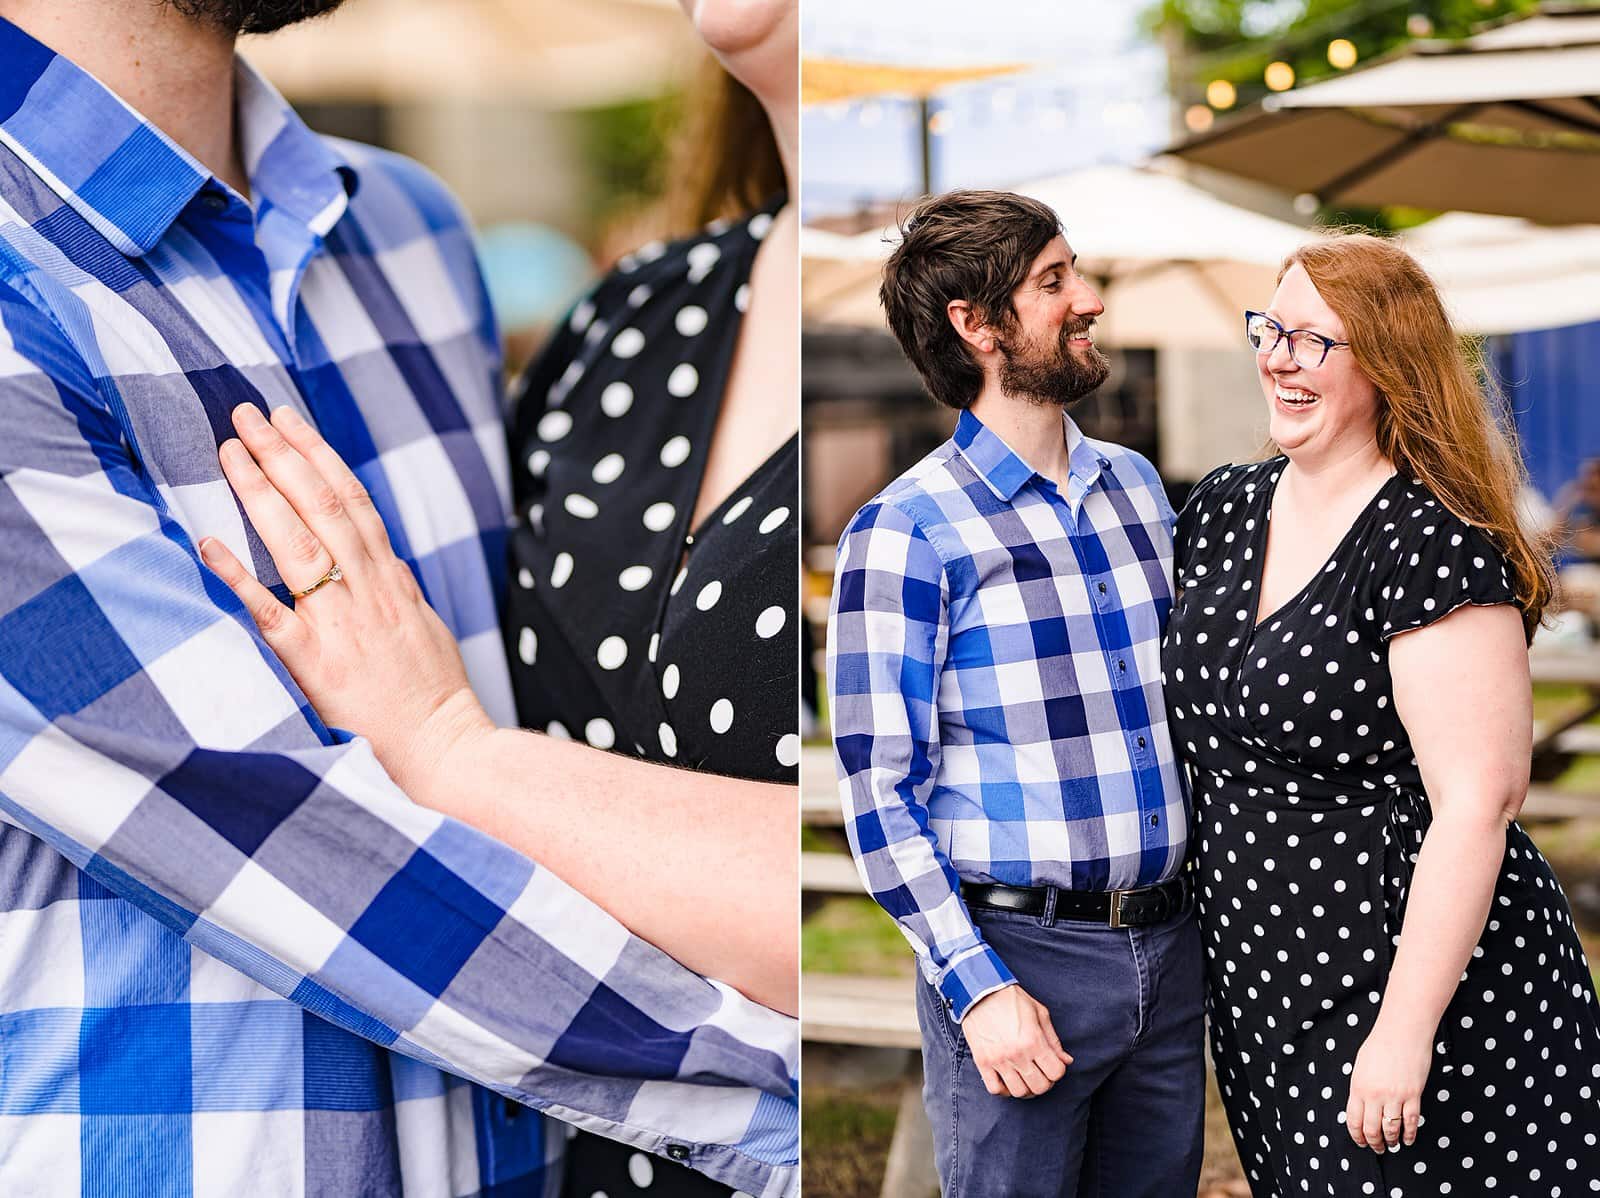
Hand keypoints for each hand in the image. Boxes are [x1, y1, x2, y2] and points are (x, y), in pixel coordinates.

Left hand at [198, 404, 494, 800]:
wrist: (443, 746)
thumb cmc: (435, 695)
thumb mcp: (426, 628)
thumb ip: (402, 592)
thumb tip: (391, 564)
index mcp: (391, 579)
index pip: (352, 501)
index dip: (318, 456)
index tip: (289, 421)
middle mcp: (365, 589)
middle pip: (321, 506)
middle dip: (282, 455)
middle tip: (246, 414)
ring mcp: (339, 622)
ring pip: (296, 541)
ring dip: (259, 491)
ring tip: (228, 450)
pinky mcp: (314, 662)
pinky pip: (269, 612)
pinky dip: (238, 576)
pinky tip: (207, 542)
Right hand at [960, 984, 1073, 1098]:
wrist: (979, 992)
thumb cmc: (1011, 1000)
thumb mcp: (1039, 1013)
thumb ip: (1053, 1040)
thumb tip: (1066, 1060)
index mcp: (1033, 1040)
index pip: (1056, 1073)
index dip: (1058, 1070)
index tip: (1052, 1064)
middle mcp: (1017, 1054)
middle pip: (1039, 1087)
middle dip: (1044, 1082)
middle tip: (1040, 1072)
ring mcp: (998, 1060)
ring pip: (1018, 1092)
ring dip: (1025, 1087)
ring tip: (1024, 1076)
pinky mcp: (982, 1062)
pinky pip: (995, 1089)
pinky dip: (1003, 1089)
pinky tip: (1007, 1079)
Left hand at [1345, 1016, 1431, 1152]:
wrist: (1402, 1032)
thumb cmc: (1380, 1045)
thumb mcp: (1361, 1066)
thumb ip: (1361, 1088)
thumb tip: (1363, 1107)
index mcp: (1358, 1087)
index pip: (1353, 1120)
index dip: (1357, 1135)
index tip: (1361, 1142)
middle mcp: (1374, 1095)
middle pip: (1372, 1129)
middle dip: (1374, 1143)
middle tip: (1377, 1148)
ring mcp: (1394, 1096)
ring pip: (1391, 1129)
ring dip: (1391, 1141)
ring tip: (1392, 1145)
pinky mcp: (1413, 1095)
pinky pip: (1411, 1121)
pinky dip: (1410, 1134)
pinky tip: (1408, 1139)